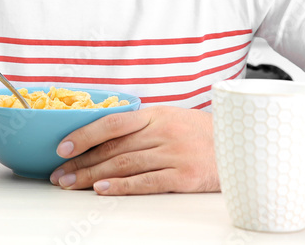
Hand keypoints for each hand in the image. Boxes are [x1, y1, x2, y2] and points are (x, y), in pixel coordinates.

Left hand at [48, 106, 218, 194]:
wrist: (244, 147)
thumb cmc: (203, 135)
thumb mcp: (172, 118)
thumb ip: (142, 125)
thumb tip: (103, 136)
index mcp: (156, 114)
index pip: (112, 123)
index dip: (85, 134)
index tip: (62, 147)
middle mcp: (163, 132)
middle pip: (113, 148)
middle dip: (81, 162)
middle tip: (59, 174)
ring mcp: (174, 154)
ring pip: (124, 165)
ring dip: (93, 176)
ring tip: (72, 184)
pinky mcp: (184, 176)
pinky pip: (147, 182)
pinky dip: (122, 186)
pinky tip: (103, 189)